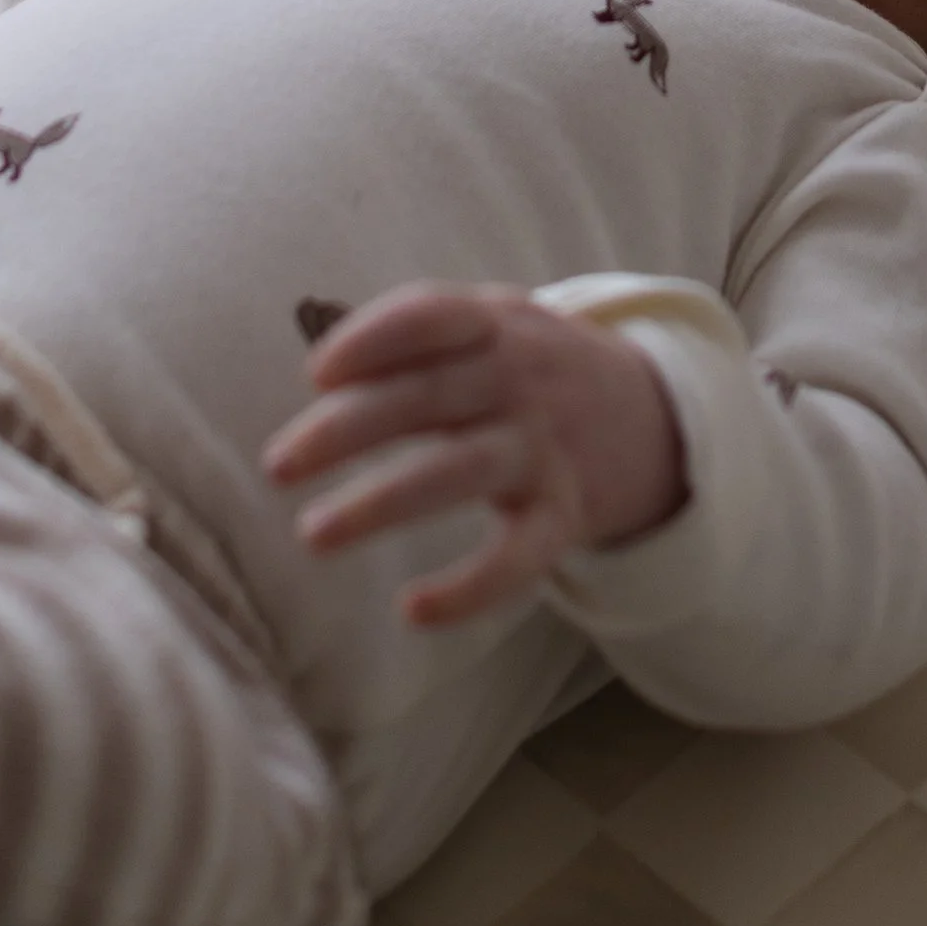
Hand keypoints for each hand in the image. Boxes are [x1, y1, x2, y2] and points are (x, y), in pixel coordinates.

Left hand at [262, 284, 686, 629]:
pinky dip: (470, 588)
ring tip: (312, 534)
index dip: (375, 338)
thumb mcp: (489, 324)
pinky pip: (518, 557)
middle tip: (277, 464)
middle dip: (348, 429)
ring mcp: (543, 449)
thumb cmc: (526, 365)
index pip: (434, 315)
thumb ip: (417, 338)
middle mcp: (520, 380)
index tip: (318, 372)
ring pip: (460, 472)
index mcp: (494, 324)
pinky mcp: (563, 515)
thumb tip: (320, 370)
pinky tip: (413, 610)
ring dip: (383, 503)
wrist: (649, 411)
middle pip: (429, 396)